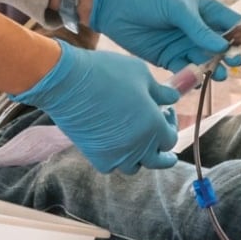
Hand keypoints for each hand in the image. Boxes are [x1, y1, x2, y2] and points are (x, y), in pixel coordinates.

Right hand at [15, 42, 181, 172]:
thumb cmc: (107, 72)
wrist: (68, 81)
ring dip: (139, 157)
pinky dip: (116, 160)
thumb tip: (173, 98)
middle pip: (158, 161)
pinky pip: (111, 167)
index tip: (165, 111)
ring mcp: (117, 155)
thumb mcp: (141, 74)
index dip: (171, 124)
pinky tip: (115, 146)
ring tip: (138, 145)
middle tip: (167, 153)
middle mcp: (138, 146)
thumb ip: (161, 91)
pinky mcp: (96, 156)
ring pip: (134, 167)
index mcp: (154, 126)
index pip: (171, 138)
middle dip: (165, 154)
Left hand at [90, 0, 240, 75]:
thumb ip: (198, 28)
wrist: (113, 6)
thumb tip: (222, 46)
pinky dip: (193, 77)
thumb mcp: (176, 7)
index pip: (232, 23)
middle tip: (233, 63)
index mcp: (205, 10)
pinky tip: (197, 80)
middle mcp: (198, 29)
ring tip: (218, 75)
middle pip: (222, 46)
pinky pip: (186, 71)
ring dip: (214, 68)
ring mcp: (184, 45)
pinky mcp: (169, 59)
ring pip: (206, 61)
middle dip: (230, 56)